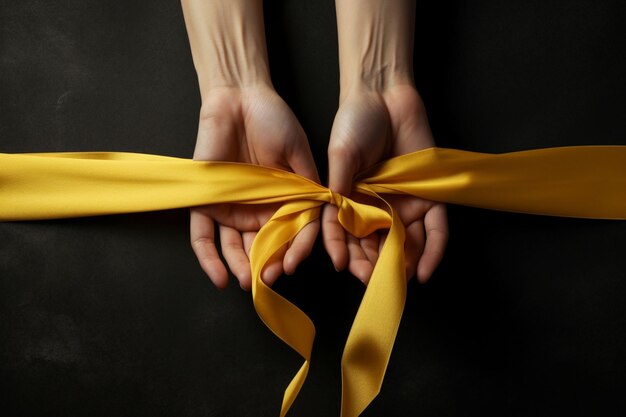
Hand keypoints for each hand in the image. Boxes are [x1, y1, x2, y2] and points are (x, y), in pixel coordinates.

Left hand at [190, 86, 318, 289]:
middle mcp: (258, 210)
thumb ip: (309, 186)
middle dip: (266, 266)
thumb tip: (322, 216)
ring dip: (239, 267)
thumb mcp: (300, 154)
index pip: (292, 234)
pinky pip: (203, 235)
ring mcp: (231, 208)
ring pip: (234, 247)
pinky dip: (208, 257)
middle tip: (269, 278)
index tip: (294, 264)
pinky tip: (219, 277)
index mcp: (283, 201)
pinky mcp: (206, 201)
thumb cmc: (274, 121)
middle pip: (262, 247)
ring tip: (246, 282)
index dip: (294, 251)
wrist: (240, 98)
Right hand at [323, 84, 447, 283]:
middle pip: (374, 245)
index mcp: (351, 200)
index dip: (342, 250)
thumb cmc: (355, 122)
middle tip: (372, 280)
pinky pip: (435, 230)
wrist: (385, 96)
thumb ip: (338, 185)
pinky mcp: (430, 197)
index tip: (342, 264)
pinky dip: (432, 251)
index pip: (344, 233)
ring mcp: (404, 204)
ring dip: (401, 265)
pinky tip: (424, 271)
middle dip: (372, 265)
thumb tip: (336, 217)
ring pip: (404, 243)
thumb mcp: (339, 155)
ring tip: (398, 280)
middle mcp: (377, 207)